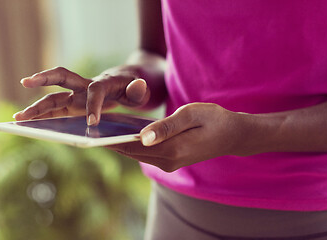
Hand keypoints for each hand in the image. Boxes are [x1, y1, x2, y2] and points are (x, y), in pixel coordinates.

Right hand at [13, 66, 149, 124]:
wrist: (128, 80)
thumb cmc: (134, 86)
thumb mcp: (141, 89)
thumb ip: (139, 90)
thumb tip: (139, 85)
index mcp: (104, 82)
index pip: (95, 91)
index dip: (93, 105)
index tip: (92, 122)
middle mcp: (86, 86)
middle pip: (63, 78)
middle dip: (45, 79)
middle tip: (25, 82)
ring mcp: (78, 95)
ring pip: (54, 97)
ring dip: (37, 106)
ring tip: (18, 118)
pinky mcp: (74, 104)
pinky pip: (56, 109)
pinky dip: (43, 116)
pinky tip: (30, 124)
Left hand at [107, 103, 250, 171]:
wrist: (232, 135)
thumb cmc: (213, 119)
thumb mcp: (191, 115)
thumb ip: (167, 126)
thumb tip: (142, 136)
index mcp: (172, 149)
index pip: (134, 145)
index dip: (112, 138)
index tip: (94, 129)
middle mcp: (169, 161)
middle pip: (132, 151)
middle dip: (113, 140)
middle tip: (94, 126)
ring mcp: (170, 163)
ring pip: (138, 153)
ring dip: (123, 142)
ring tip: (106, 128)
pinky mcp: (172, 160)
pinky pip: (147, 153)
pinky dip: (135, 144)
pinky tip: (127, 132)